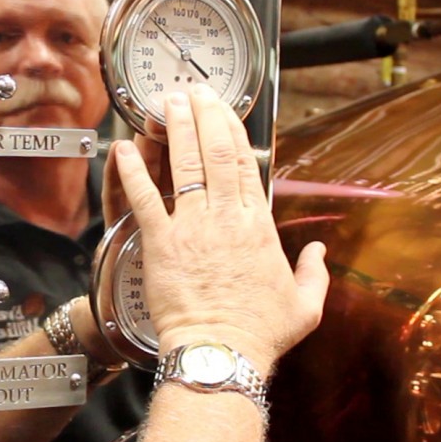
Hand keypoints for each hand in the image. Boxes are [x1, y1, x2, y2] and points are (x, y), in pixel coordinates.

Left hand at [111, 84, 329, 373]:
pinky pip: (144, 197)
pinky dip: (132, 170)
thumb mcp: (305, 306)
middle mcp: (226, 216)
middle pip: (214, 151)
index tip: (223, 109)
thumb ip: (315, 273)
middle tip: (192, 88)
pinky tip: (122, 147)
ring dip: (173, 128)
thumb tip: (318, 251)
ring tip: (165, 101)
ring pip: (183, 163)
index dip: (231, 130)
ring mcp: (192, 226)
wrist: (221, 353)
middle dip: (203, 113)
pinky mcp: (160, 242)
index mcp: (257, 225)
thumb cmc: (260, 333)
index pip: (244, 164)